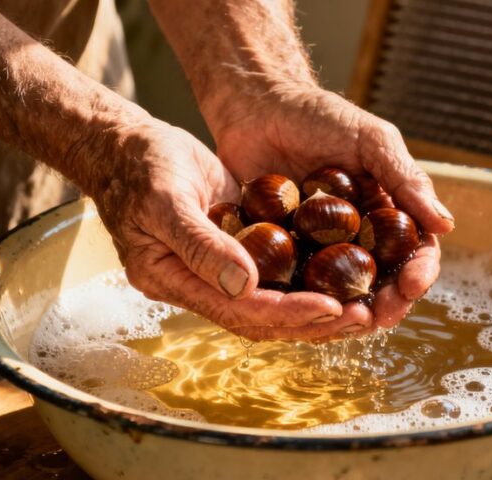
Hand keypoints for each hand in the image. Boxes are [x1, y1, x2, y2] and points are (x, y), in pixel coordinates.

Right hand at [89, 119, 359, 334]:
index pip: (238, 310)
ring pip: (273, 300)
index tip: (330, 307)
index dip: (286, 312)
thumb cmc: (138, 167)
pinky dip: (307, 275)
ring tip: (363, 304)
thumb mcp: (164, 200)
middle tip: (362, 316)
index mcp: (173, 280)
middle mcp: (200, 284)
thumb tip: (244, 285)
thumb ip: (200, 245)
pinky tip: (344, 271)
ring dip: (317, 305)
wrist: (128, 146)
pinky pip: (275, 270)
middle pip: (263, 317)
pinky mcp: (236, 247)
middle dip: (313, 320)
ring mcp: (218, 268)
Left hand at [212, 84, 453, 339]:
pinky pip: (295, 287)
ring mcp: (321, 250)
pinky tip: (299, 311)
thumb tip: (446, 226)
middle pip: (382, 284)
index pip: (415, 253)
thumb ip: (406, 179)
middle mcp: (359, 238)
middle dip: (386, 305)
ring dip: (347, 313)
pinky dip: (301, 303)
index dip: (419, 273)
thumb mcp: (371, 141)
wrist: (257, 105)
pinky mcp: (284, 255)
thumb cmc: (319, 116)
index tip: (412, 284)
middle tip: (377, 316)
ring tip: (343, 320)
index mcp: (388, 214)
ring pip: (341, 294)